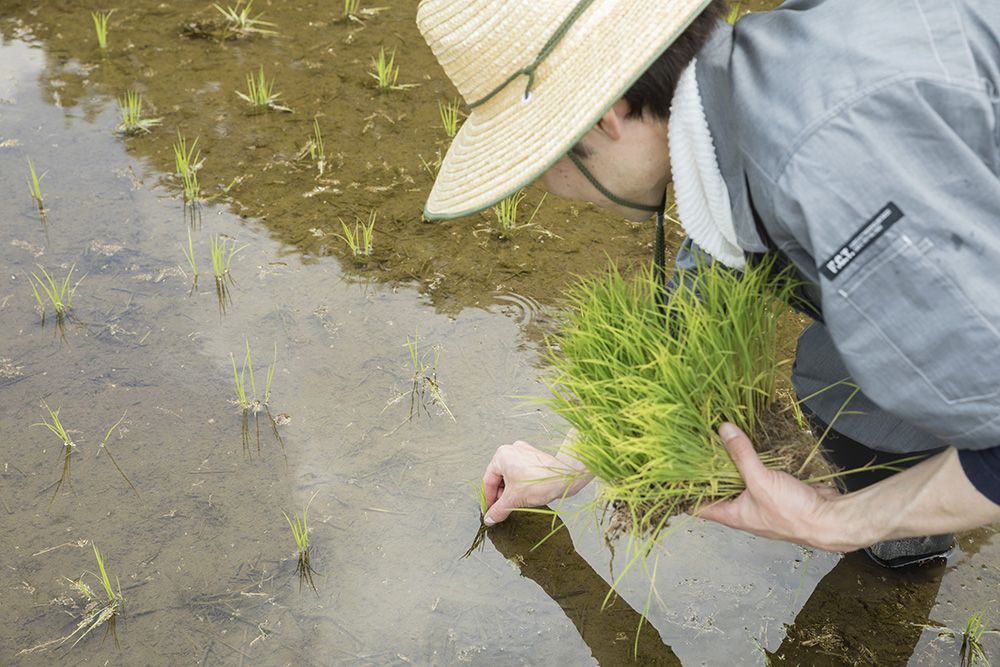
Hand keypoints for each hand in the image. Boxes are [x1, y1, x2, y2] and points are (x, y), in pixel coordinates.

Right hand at [482, 440, 593, 524]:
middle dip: (500, 495)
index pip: (488, 481)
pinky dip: (519, 485)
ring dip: (509, 491)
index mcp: (502, 456)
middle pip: (498, 477)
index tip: (488, 512)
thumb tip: (489, 519)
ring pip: (510, 475)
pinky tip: (523, 496)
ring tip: (514, 504)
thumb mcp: (513, 500)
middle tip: (501, 510)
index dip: (487, 499)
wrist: (565, 477)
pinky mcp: (534, 458)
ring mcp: (524, 452)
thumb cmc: (539, 483)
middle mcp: (511, 450)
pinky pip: (520, 472)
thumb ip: (498, 510)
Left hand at [695, 423, 841, 548]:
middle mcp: (742, 509)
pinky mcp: (774, 490)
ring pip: (737, 479)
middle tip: (693, 447)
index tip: (671, 472)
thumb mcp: (761, 481)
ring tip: (715, 441)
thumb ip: (741, 456)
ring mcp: (758, 500)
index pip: (697, 505)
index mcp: (732, 514)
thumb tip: (724, 431)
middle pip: (716, 488)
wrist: (830, 520)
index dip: (683, 490)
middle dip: (706, 469)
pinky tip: (746, 445)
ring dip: (729, 462)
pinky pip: (757, 473)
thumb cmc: (795, 514)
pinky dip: (751, 461)